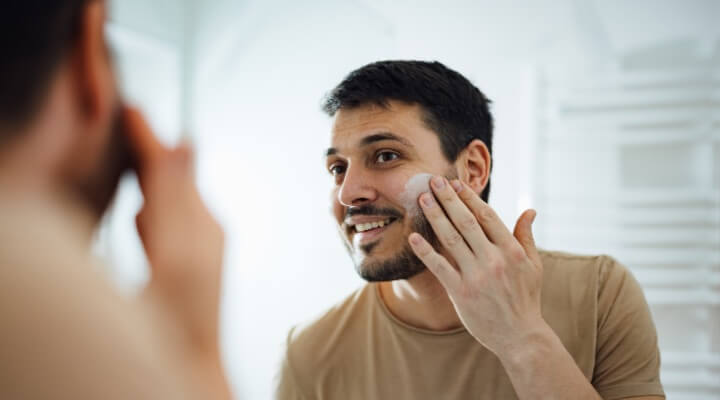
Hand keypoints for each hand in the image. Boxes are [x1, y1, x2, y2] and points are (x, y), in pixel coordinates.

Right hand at [123, 107, 224, 359]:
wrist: (191, 362)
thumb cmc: (181, 317)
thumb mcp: (175, 253)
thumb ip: (176, 198)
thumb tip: (187, 142)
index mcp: (201, 222)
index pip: (173, 166)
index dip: (149, 138)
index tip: (131, 107)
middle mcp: (206, 230)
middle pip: (174, 178)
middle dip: (151, 156)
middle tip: (130, 126)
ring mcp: (200, 248)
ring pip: (170, 201)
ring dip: (152, 186)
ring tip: (135, 174)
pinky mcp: (190, 265)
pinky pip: (169, 227)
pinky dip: (152, 216)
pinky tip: (144, 224)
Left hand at [408, 176, 544, 356]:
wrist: (520, 336)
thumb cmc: (526, 297)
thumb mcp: (533, 265)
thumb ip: (526, 236)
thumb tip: (529, 210)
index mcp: (511, 250)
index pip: (487, 216)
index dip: (469, 198)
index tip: (455, 183)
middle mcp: (493, 259)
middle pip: (465, 222)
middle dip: (448, 199)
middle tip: (433, 181)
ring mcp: (476, 276)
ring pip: (451, 239)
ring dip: (435, 216)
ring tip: (422, 199)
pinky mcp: (460, 292)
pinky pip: (439, 267)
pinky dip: (425, 251)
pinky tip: (414, 236)